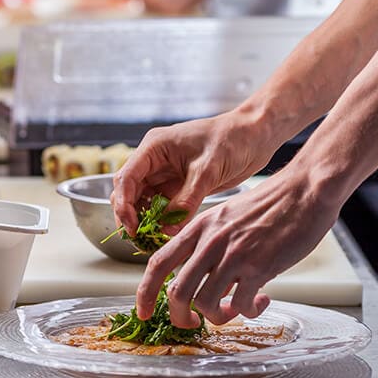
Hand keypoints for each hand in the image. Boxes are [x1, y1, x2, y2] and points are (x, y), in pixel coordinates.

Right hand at [112, 110, 278, 236]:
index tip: (131, 227)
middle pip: (128, 191)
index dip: (123, 204)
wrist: (254, 136)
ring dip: (144, 220)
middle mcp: (154, 160)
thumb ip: (186, 200)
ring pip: (142, 201)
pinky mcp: (177, 186)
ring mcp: (164, 174)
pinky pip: (161, 206)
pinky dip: (160, 221)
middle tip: (138, 239)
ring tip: (151, 241)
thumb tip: (168, 229)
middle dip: (129, 215)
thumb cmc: (231, 140)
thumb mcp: (207, 171)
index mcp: (154, 147)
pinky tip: (165, 234)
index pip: (126, 177)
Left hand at [137, 170, 338, 326]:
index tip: (143, 311)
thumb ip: (210, 244)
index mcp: (198, 228)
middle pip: (177, 292)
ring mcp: (233, 254)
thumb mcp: (226, 217)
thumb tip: (202, 277)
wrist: (303, 191)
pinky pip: (242, 304)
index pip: (158, 262)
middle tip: (193, 324)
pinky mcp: (259, 267)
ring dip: (219, 317)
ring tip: (235, 310)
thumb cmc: (269, 204)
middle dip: (180, 317)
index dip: (145, 291)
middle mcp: (210, 241)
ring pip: (207, 303)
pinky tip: (261, 300)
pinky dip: (249, 311)